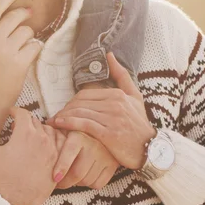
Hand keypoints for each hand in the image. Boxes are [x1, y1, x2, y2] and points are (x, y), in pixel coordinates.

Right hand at [0, 0, 42, 136]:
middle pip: (15, 17)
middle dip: (23, 13)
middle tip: (27, 13)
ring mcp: (7, 52)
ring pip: (27, 31)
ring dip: (29, 34)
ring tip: (24, 40)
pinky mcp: (20, 64)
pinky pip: (34, 46)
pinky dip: (35, 48)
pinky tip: (29, 52)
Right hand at [0, 107, 59, 204]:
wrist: (20, 202)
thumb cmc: (5, 179)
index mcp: (25, 133)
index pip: (22, 113)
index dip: (15, 112)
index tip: (11, 113)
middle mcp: (42, 138)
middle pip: (35, 121)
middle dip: (25, 121)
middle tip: (16, 127)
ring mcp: (53, 149)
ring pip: (49, 130)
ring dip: (39, 130)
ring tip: (30, 137)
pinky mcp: (59, 161)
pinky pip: (60, 143)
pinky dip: (52, 141)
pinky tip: (44, 147)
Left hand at [47, 53, 155, 169]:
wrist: (152, 150)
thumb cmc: (139, 124)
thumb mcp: (135, 97)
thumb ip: (121, 76)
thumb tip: (109, 54)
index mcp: (118, 95)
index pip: (85, 94)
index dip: (71, 102)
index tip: (64, 110)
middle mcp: (115, 104)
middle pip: (80, 103)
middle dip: (65, 109)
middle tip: (54, 117)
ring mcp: (112, 119)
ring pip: (80, 112)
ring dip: (63, 117)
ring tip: (53, 122)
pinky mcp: (109, 134)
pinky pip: (84, 124)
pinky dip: (69, 123)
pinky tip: (59, 125)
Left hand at [52, 130, 118, 189]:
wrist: (103, 129)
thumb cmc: (76, 131)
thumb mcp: (66, 127)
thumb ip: (55, 127)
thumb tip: (46, 124)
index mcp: (79, 135)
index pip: (70, 152)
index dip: (62, 166)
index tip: (55, 178)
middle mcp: (94, 145)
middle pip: (77, 173)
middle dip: (64, 182)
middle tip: (57, 182)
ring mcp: (105, 156)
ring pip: (86, 181)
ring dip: (75, 183)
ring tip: (69, 177)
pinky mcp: (112, 165)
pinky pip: (98, 183)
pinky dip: (89, 184)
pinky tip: (84, 176)